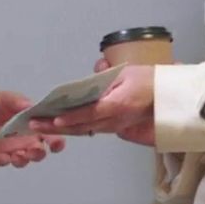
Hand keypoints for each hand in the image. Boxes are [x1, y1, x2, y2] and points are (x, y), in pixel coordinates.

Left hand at [0, 91, 65, 166]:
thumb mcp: (6, 99)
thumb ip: (17, 101)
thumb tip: (28, 104)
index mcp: (36, 126)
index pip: (52, 136)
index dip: (57, 142)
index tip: (54, 143)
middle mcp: (29, 140)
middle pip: (40, 152)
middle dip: (38, 154)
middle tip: (31, 150)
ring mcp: (16, 149)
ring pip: (24, 160)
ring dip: (22, 160)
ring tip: (16, 155)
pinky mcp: (2, 155)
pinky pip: (4, 161)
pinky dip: (1, 160)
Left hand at [30, 65, 156, 146]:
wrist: (170, 98)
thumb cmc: (150, 82)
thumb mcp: (126, 74)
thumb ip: (105, 77)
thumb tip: (91, 74)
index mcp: (117, 105)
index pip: (88, 113)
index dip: (70, 118)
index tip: (53, 120)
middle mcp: (115, 120)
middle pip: (81, 126)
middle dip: (56, 127)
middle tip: (34, 124)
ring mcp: (115, 126)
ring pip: (84, 129)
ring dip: (62, 129)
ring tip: (40, 126)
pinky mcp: (116, 127)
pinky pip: (92, 128)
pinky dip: (74, 127)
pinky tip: (59, 125)